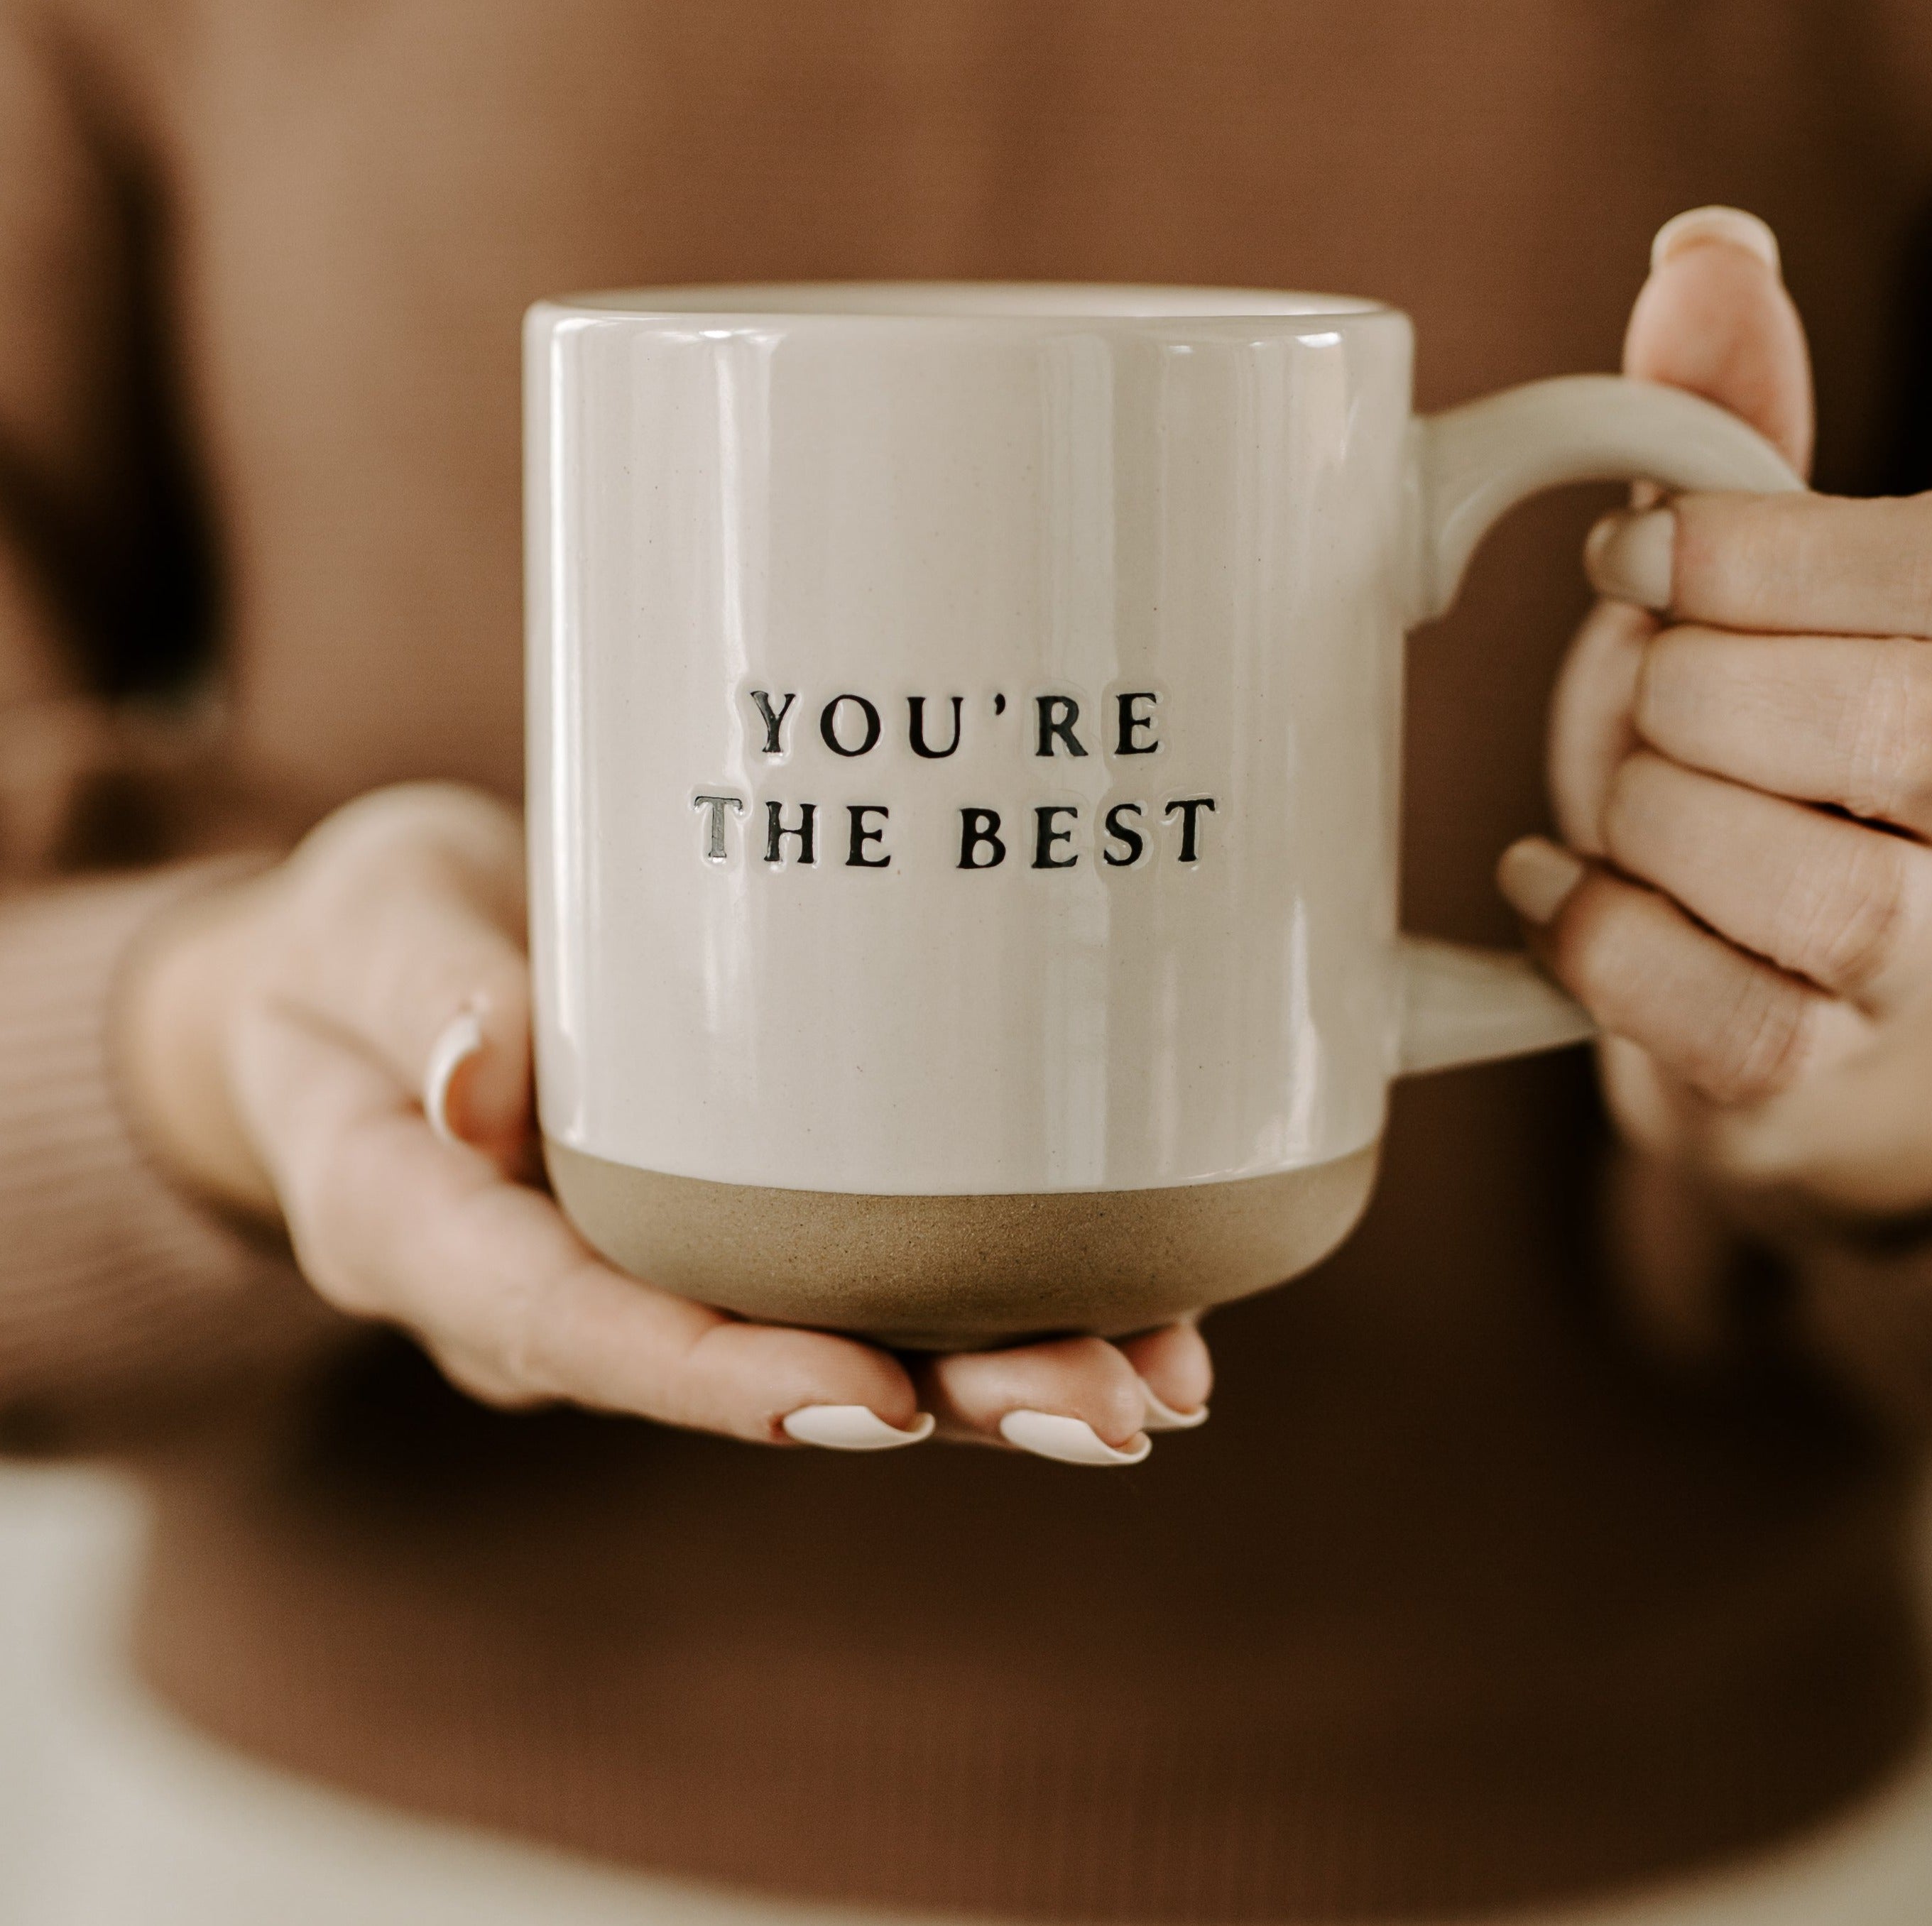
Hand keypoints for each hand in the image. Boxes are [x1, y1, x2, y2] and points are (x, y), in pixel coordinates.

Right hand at [120, 783, 1209, 1459]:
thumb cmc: (360, 952)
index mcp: (439, 1241)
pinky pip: (869, 1286)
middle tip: (1100, 1412)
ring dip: (1002, 1377)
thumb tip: (484, 1082)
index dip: (723, 1379)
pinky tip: (1144, 1316)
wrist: (376, 989)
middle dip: (936, 1403)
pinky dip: (1003, 1303)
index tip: (870, 1404)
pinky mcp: (744, 1225)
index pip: (578, 1331)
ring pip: (840, 1350)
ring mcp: (666, 1272)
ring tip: (1162, 1384)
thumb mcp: (366, 928)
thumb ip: (417, 989)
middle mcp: (570, 1294)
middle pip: (754, 1374)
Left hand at [1499, 208, 1931, 1221]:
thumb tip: (1706, 245)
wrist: (1790, 987)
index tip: (1629, 560)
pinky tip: (1551, 891)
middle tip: (1636, 691)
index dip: (1755, 556)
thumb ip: (1734, 433)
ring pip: (1829, 895)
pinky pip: (1732, 1019)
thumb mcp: (1749, 585)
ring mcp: (1923, 963)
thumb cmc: (1759, 751)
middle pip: (1896, 724)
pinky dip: (1605, 947)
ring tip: (1607, 803)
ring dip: (1657, 827)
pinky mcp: (1812, 1069)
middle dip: (1702, 695)